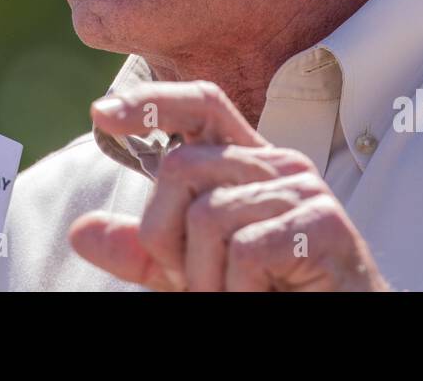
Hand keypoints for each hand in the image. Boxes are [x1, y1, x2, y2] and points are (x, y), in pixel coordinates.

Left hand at [70, 80, 388, 290]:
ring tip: (236, 295)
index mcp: (249, 165)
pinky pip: (246, 250)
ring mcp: (303, 192)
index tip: (103, 112)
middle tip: (194, 281)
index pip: (203, 105)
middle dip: (165, 235)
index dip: (155, 100)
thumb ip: (145, 250)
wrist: (343, 323)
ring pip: (209, 215)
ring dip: (206, 278)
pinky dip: (239, 290)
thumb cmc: (271, 293)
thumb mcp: (196, 272)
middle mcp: (277, 166)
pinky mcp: (322, 226)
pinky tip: (262, 297)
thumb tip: (80, 231)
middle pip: (182, 167)